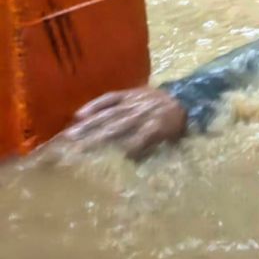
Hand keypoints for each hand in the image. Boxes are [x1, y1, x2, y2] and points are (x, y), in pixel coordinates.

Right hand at [56, 87, 187, 158]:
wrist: (188, 97)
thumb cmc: (177, 126)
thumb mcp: (172, 142)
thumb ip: (153, 153)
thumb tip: (131, 165)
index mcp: (156, 128)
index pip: (136, 142)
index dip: (121, 152)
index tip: (103, 163)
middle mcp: (143, 114)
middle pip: (116, 128)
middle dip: (96, 139)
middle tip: (74, 151)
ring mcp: (135, 102)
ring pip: (110, 114)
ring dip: (89, 125)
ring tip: (70, 135)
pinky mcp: (130, 93)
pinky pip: (110, 98)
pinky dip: (95, 105)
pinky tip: (79, 114)